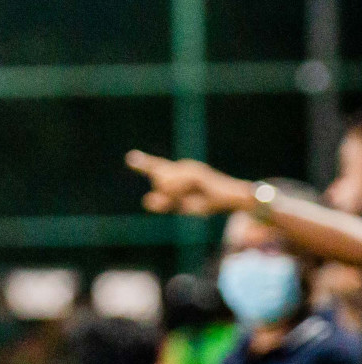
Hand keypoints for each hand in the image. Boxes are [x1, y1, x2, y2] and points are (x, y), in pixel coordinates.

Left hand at [126, 150, 253, 216]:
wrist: (233, 198)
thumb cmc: (208, 201)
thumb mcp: (181, 205)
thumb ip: (163, 203)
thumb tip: (145, 200)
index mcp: (179, 172)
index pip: (158, 167)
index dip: (143, 164)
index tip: (130, 157)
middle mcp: (184, 167)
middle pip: (159, 180)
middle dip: (166, 195)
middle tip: (184, 200)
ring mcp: (192, 170)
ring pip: (166, 185)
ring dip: (176, 197)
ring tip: (192, 198)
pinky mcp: (199, 176)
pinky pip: (178, 189)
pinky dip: (184, 196)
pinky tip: (194, 196)